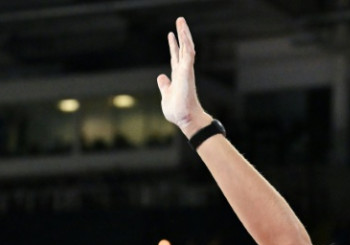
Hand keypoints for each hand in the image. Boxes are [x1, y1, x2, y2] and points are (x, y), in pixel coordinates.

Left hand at [157, 17, 210, 137]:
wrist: (185, 118)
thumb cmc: (177, 111)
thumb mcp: (166, 95)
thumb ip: (164, 85)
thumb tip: (160, 77)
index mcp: (177, 76)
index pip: (175, 57)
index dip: (173, 45)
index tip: (171, 35)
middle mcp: (183, 71)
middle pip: (182, 48)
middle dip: (181, 34)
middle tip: (179, 20)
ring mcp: (186, 71)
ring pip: (186, 48)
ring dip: (184, 34)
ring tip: (181, 22)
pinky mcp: (187, 73)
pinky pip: (188, 56)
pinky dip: (187, 45)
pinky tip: (185, 35)